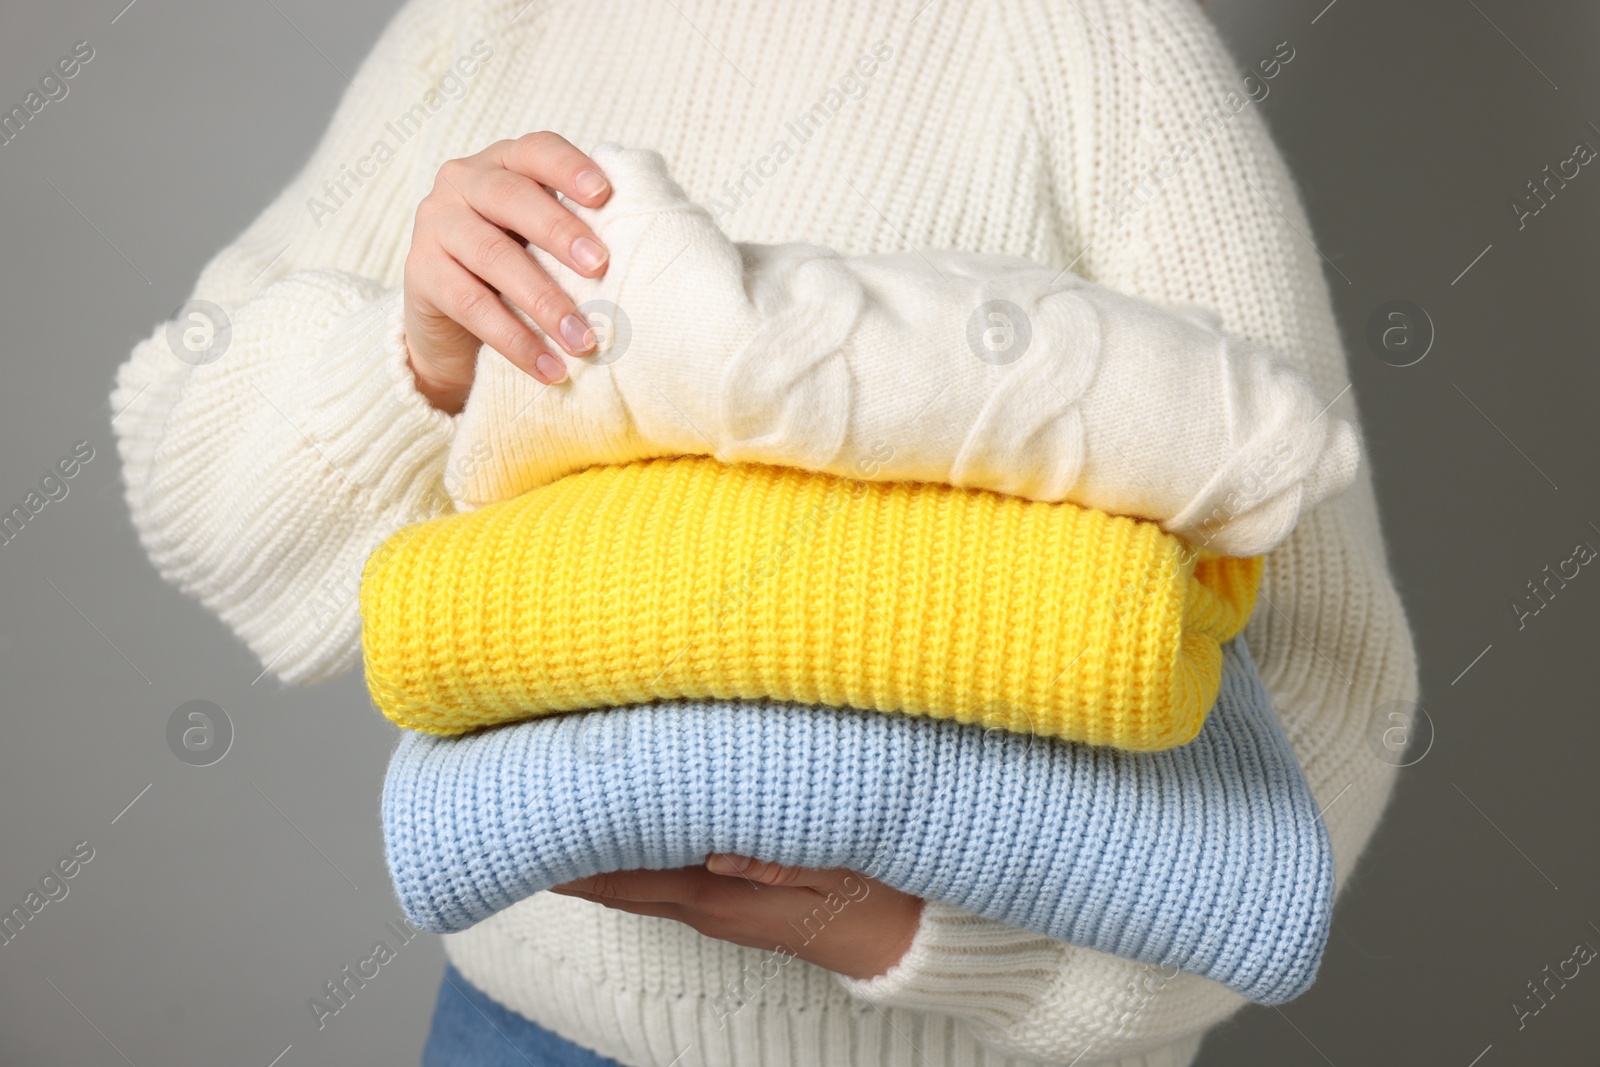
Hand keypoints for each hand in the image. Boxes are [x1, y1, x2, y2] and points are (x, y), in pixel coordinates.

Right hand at [404, 131, 612, 413]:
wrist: (453, 329)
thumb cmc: (521, 274)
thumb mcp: (548, 244)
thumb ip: (586, 230)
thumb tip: (662, 241)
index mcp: (504, 163)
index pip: (537, 150)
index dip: (569, 168)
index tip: (605, 195)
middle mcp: (463, 182)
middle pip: (512, 197)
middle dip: (559, 232)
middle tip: (600, 267)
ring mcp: (436, 225)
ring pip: (493, 256)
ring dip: (544, 301)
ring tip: (584, 339)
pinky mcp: (420, 273)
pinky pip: (471, 305)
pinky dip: (515, 340)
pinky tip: (550, 368)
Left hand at [548, 854, 924, 980]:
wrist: (896, 944)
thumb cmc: (871, 896)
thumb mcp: (839, 868)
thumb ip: (782, 858)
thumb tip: (718, 851)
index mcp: (722, 894)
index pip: (631, 875)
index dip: (581, 858)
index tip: (537, 828)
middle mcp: (705, 904)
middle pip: (616, 883)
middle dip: (567, 856)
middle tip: (518, 817)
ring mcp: (712, 906)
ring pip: (632, 881)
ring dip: (591, 857)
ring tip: (546, 822)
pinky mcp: (725, 899)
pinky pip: (657, 878)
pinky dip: (624, 858)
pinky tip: (610, 835)